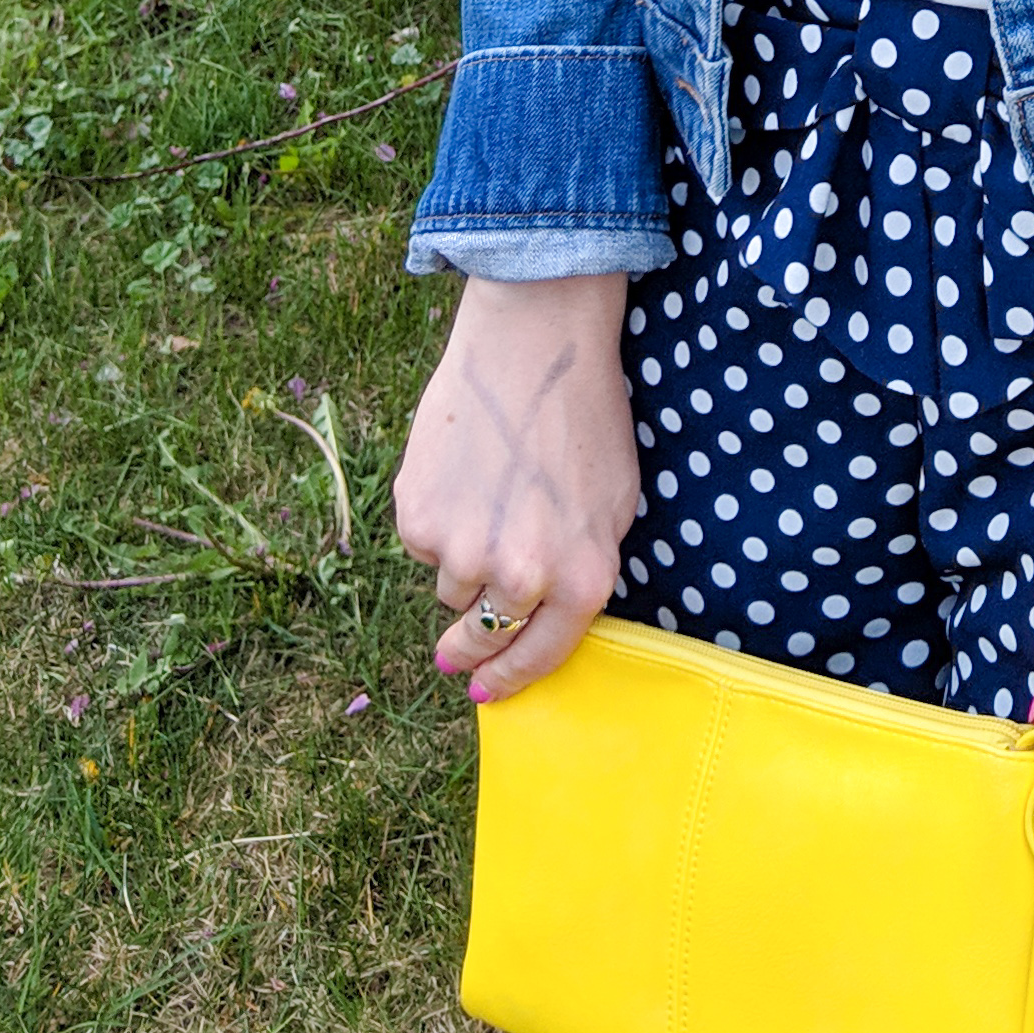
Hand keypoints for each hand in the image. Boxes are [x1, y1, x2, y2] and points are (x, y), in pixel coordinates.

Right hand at [393, 271, 639, 702]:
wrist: (534, 340)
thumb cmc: (585, 417)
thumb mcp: (615, 504)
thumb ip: (582, 571)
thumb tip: (538, 628)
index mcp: (581, 577)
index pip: (541, 657)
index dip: (510, 679)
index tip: (487, 691)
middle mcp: (521, 577)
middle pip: (481, 634)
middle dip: (469, 643)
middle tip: (457, 646)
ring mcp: (463, 551)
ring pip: (450, 585)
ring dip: (462, 561)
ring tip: (488, 496)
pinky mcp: (418, 518)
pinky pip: (423, 543)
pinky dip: (438, 520)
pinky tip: (463, 472)